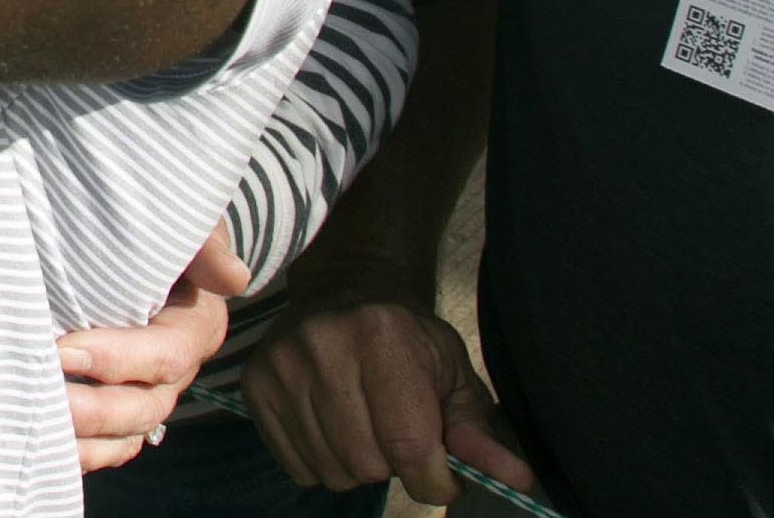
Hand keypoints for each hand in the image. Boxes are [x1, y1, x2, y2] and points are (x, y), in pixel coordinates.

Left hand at [62, 219, 246, 471]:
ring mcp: (150, 394)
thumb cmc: (157, 230)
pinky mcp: (122, 409)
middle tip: (46, 398)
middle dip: (95, 409)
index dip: (117, 359)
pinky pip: (110, 446)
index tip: (65, 350)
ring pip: (127, 434)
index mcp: (196, 325)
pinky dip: (83, 454)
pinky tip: (45, 449)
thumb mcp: (185, 227)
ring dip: (86, 440)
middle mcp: (176, 369)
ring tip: (40, 431)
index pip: (165, 355)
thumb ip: (204, 245)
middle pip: (145, 406)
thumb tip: (232, 277)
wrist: (136, 240)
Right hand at [246, 295, 537, 504]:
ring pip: (332, 471)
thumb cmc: (410, 340)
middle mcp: (322, 345)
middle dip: (395, 466)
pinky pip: (297, 467)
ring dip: (358, 465)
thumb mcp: (454, 375)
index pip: (410, 448)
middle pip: (369, 464)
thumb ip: (479, 431)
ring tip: (366, 428)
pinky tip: (333, 427)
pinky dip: (323, 461)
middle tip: (400, 435)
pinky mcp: (254, 385)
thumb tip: (519, 481)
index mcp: (382, 336)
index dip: (435, 480)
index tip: (443, 475)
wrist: (346, 292)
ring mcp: (281, 365)